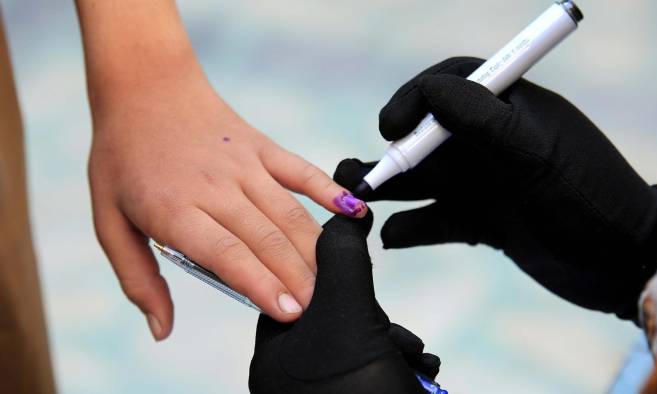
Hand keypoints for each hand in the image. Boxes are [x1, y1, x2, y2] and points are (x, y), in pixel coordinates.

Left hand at [88, 70, 366, 338]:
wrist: (145, 88)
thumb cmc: (124, 159)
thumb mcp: (109, 222)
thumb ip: (137, 279)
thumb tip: (161, 331)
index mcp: (175, 209)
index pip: (227, 254)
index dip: (261, 285)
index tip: (288, 314)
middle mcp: (216, 187)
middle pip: (266, 238)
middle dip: (297, 279)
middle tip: (320, 312)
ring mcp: (244, 164)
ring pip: (289, 212)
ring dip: (315, 250)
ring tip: (336, 282)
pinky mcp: (262, 147)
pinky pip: (302, 171)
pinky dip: (331, 191)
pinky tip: (356, 213)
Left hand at [249, 213, 440, 393]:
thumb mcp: (349, 318)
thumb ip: (341, 261)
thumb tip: (341, 214)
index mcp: (275, 356)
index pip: (295, 292)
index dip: (331, 275)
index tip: (361, 273)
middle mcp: (294, 378)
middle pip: (333, 317)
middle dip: (371, 318)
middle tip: (386, 331)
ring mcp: (326, 392)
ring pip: (361, 344)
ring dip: (392, 342)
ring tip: (407, 355)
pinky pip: (376, 368)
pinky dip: (400, 364)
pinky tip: (415, 368)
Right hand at [334, 57, 656, 319]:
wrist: (623, 261)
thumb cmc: (589, 198)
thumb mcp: (536, 153)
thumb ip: (484, 119)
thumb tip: (429, 90)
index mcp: (506, 110)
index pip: (447, 87)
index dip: (412, 101)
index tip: (392, 130)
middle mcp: (488, 143)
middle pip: (423, 137)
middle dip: (389, 153)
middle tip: (356, 176)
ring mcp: (484, 183)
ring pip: (423, 180)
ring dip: (388, 188)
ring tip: (357, 203)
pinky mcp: (483, 223)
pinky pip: (435, 221)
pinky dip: (410, 229)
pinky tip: (391, 239)